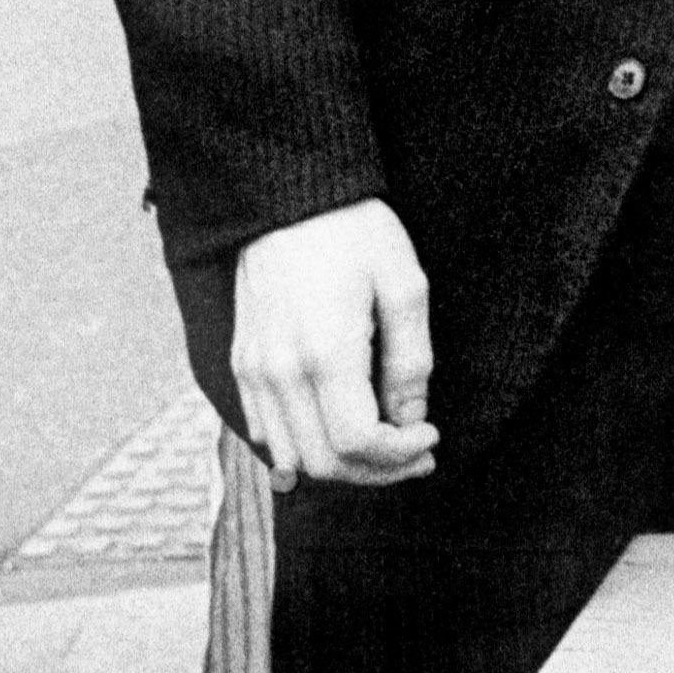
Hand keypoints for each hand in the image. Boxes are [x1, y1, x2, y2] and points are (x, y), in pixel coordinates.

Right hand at [226, 199, 437, 490]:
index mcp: (325, 352)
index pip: (356, 441)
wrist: (290, 202)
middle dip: (377, 471)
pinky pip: (267, 431)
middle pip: (322, 461)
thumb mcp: (405, 285)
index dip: (398, 455)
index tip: (432, 437)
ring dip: (342, 466)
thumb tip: (411, 419)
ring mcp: (252, 372)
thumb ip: (410, 361)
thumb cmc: (356, 235)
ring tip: (387, 447)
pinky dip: (305, 447)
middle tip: (418, 455)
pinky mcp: (241, 365)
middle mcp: (278, 372)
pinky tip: (342, 431)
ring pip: (291, 455)